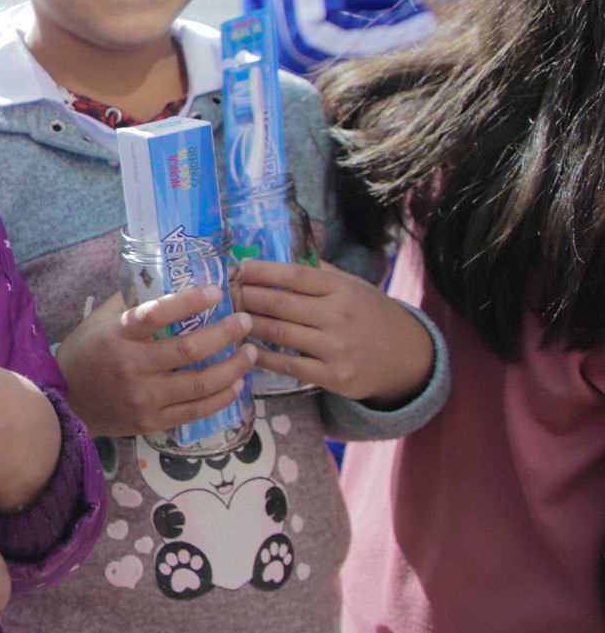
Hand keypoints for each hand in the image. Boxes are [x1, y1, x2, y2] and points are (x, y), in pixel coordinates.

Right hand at [55, 288, 255, 437]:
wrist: (67, 402)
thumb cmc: (87, 353)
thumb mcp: (101, 321)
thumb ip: (133, 302)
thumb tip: (168, 275)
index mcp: (118, 335)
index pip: (156, 314)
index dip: (189, 301)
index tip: (217, 291)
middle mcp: (131, 366)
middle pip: (187, 350)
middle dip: (225, 333)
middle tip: (246, 320)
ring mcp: (143, 397)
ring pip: (199, 383)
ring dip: (233, 367)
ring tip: (252, 353)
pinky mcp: (152, 421)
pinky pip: (195, 411)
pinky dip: (222, 397)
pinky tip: (237, 384)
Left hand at [237, 259, 433, 405]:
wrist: (409, 359)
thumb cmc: (372, 315)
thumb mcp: (355, 286)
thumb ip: (321, 272)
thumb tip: (279, 256)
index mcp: (341, 289)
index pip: (294, 275)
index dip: (261, 271)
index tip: (237, 268)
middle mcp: (338, 316)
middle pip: (278, 303)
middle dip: (245, 296)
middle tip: (222, 294)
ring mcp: (336, 347)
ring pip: (278, 333)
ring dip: (246, 324)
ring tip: (225, 318)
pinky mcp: (334, 376)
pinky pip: (287, 364)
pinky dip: (260, 356)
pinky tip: (243, 349)